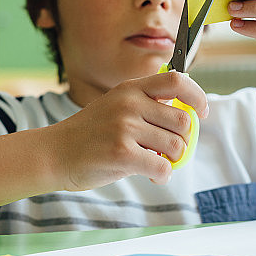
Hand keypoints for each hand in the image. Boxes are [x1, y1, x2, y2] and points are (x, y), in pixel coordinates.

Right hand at [47, 72, 207, 189]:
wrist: (54, 153)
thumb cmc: (90, 134)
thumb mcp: (116, 106)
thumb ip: (146, 105)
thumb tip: (186, 114)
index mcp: (131, 88)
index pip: (177, 80)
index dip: (197, 96)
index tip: (201, 112)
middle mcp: (129, 103)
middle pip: (182, 121)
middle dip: (183, 141)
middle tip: (170, 150)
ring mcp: (125, 127)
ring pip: (175, 146)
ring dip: (172, 160)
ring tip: (156, 164)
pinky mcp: (121, 153)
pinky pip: (163, 166)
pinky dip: (163, 175)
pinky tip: (152, 175)